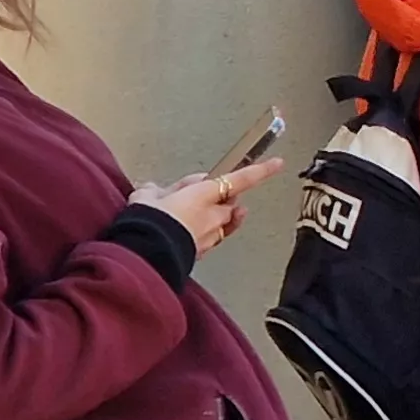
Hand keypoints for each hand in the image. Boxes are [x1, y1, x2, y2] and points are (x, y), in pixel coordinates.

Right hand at [131, 156, 289, 252]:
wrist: (142, 256)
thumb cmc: (146, 223)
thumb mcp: (146, 196)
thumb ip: (156, 191)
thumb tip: (154, 191)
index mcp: (203, 194)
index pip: (240, 179)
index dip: (260, 171)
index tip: (278, 163)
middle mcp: (213, 215)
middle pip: (228, 202)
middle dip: (216, 198)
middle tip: (185, 196)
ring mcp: (210, 235)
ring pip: (221, 221)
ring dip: (210, 216)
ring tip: (181, 215)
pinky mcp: (202, 252)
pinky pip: (210, 238)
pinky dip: (201, 233)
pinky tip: (182, 232)